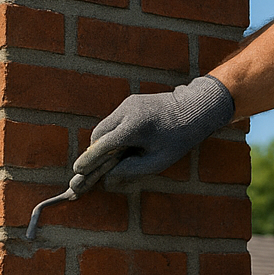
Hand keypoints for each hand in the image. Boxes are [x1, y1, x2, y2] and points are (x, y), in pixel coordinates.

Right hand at [75, 75, 233, 181]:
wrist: (195, 108)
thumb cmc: (179, 138)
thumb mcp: (157, 161)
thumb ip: (131, 168)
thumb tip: (110, 173)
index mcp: (134, 127)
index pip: (102, 146)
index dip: (89, 160)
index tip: (78, 170)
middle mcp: (127, 111)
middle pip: (99, 135)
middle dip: (95, 152)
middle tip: (95, 168)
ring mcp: (128, 104)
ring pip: (105, 126)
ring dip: (104, 142)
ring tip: (114, 157)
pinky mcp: (131, 101)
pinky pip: (115, 120)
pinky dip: (114, 133)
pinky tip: (125, 144)